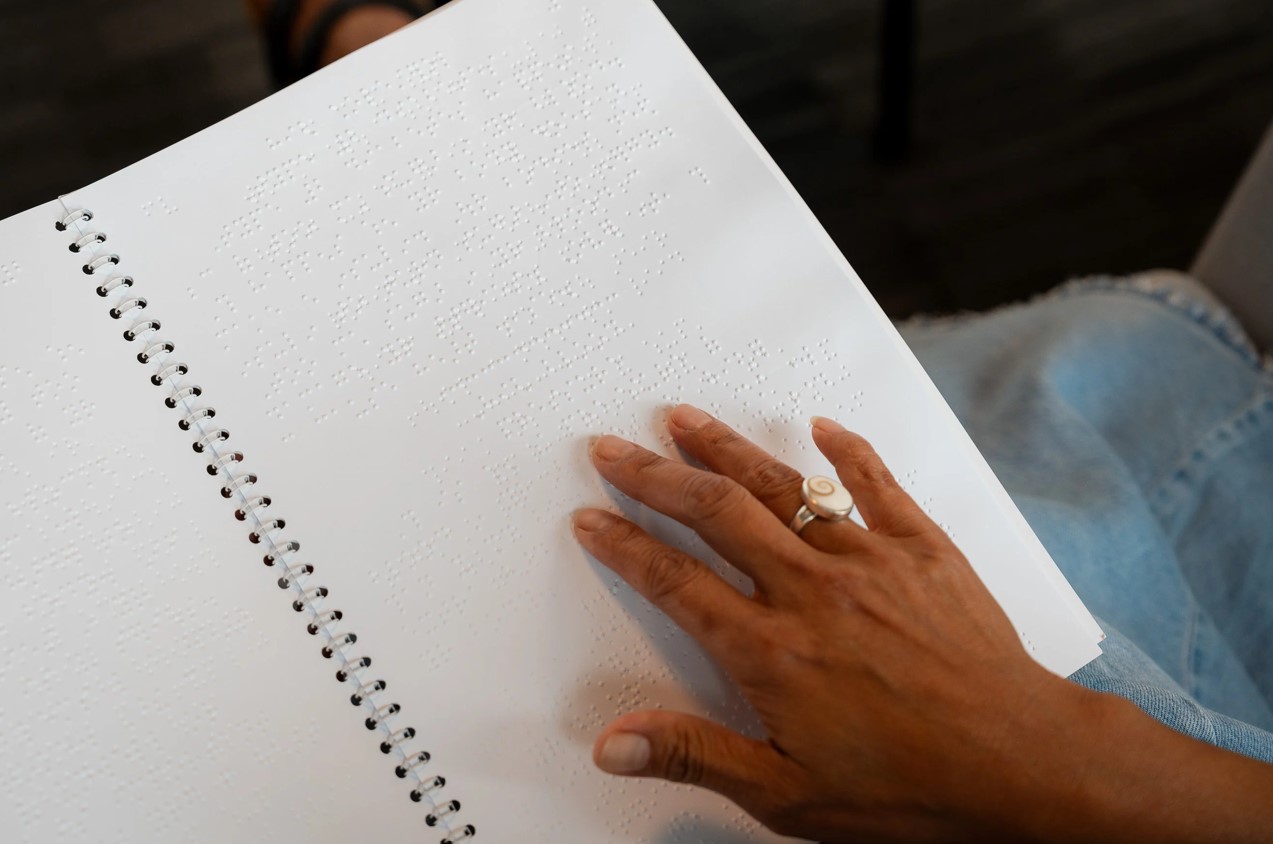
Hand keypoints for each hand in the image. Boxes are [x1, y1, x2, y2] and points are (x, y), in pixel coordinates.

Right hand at [572, 404, 1096, 841]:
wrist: (1020, 763)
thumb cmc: (910, 786)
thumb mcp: (786, 792)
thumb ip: (695, 755)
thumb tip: (614, 742)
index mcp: (770, 650)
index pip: (674, 581)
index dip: (623, 545)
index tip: (592, 518)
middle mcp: (811, 591)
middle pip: (715, 513)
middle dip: (655, 476)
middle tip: (615, 448)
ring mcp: (868, 561)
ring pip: (783, 486)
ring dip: (727, 448)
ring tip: (685, 418)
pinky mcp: (922, 549)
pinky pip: (878, 484)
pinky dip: (848, 450)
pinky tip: (821, 427)